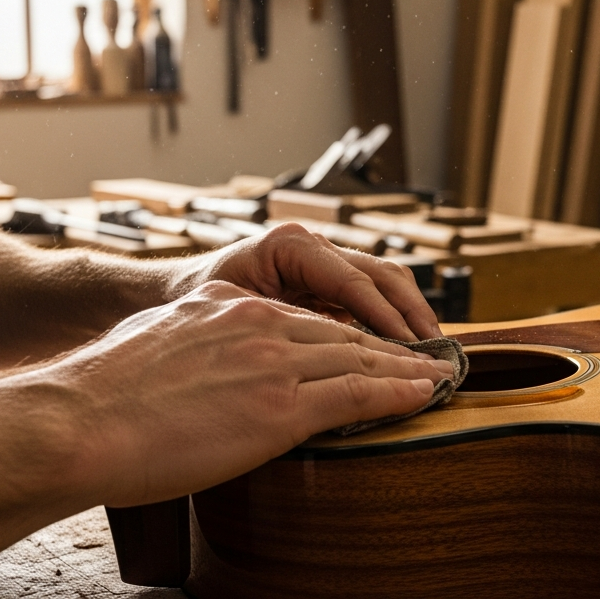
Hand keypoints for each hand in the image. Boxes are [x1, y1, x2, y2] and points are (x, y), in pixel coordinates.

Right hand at [48, 281, 452, 506]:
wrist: (74, 423)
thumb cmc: (96, 398)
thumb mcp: (154, 342)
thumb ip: (193, 342)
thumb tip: (204, 364)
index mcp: (225, 307)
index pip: (303, 318)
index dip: (345, 331)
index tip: (370, 343)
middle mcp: (255, 324)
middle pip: (340, 332)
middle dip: (387, 346)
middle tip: (423, 357)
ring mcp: (271, 363)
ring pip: (358, 358)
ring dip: (404, 369)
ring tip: (436, 376)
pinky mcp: (279, 408)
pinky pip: (356, 395)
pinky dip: (398, 393)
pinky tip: (423, 394)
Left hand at [178, 222, 442, 341]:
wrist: (163, 300)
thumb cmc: (187, 310)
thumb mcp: (230, 316)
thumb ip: (281, 327)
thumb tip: (334, 355)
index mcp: (290, 245)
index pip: (356, 283)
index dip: (389, 321)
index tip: (414, 354)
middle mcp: (311, 245)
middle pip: (382, 275)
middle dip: (412, 316)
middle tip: (436, 355)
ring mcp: (320, 259)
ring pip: (384, 280)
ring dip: (409, 316)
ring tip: (429, 354)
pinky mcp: (323, 279)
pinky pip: (368, 295)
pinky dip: (391, 319)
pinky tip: (402, 351)